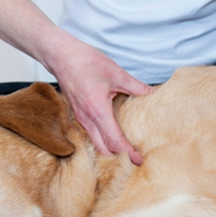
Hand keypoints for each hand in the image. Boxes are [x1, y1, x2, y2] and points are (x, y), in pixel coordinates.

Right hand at [48, 38, 153, 164]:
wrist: (60, 55)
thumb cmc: (85, 62)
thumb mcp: (116, 73)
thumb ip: (137, 87)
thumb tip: (155, 94)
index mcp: (98, 110)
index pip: (114, 141)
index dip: (128, 153)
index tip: (140, 160)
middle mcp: (87, 119)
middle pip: (105, 149)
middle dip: (121, 157)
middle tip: (137, 159)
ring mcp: (81, 119)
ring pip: (97, 144)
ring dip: (112, 151)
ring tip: (128, 151)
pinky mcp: (79, 116)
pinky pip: (92, 135)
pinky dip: (104, 142)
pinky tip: (115, 137)